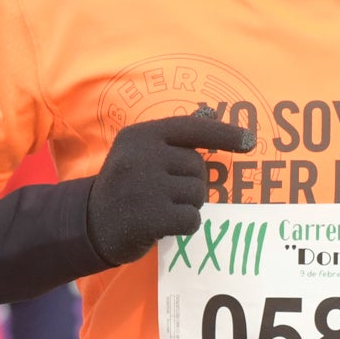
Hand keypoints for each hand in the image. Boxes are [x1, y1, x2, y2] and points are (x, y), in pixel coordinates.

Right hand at [89, 113, 250, 263]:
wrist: (89, 224)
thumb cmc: (124, 186)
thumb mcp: (139, 153)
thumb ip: (173, 138)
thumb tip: (211, 113)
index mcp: (141, 135)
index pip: (191, 128)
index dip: (224, 134)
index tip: (250, 141)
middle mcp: (142, 156)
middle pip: (198, 167)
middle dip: (191, 183)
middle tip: (163, 194)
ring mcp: (146, 186)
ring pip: (198, 195)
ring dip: (188, 206)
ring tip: (161, 209)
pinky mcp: (151, 217)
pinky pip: (192, 219)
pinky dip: (185, 226)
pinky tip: (164, 226)